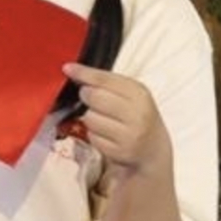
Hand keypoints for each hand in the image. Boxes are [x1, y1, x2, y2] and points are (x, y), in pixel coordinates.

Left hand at [64, 63, 172, 177]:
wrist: (153, 148)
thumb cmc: (135, 115)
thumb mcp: (127, 94)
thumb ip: (103, 81)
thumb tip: (71, 69)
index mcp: (139, 94)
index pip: (104, 79)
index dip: (83, 73)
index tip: (68, 69)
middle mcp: (137, 114)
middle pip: (94, 97)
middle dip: (85, 96)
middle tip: (89, 98)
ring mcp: (129, 135)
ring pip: (90, 118)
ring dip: (89, 117)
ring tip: (102, 118)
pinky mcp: (120, 151)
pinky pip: (92, 137)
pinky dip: (93, 134)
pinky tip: (105, 134)